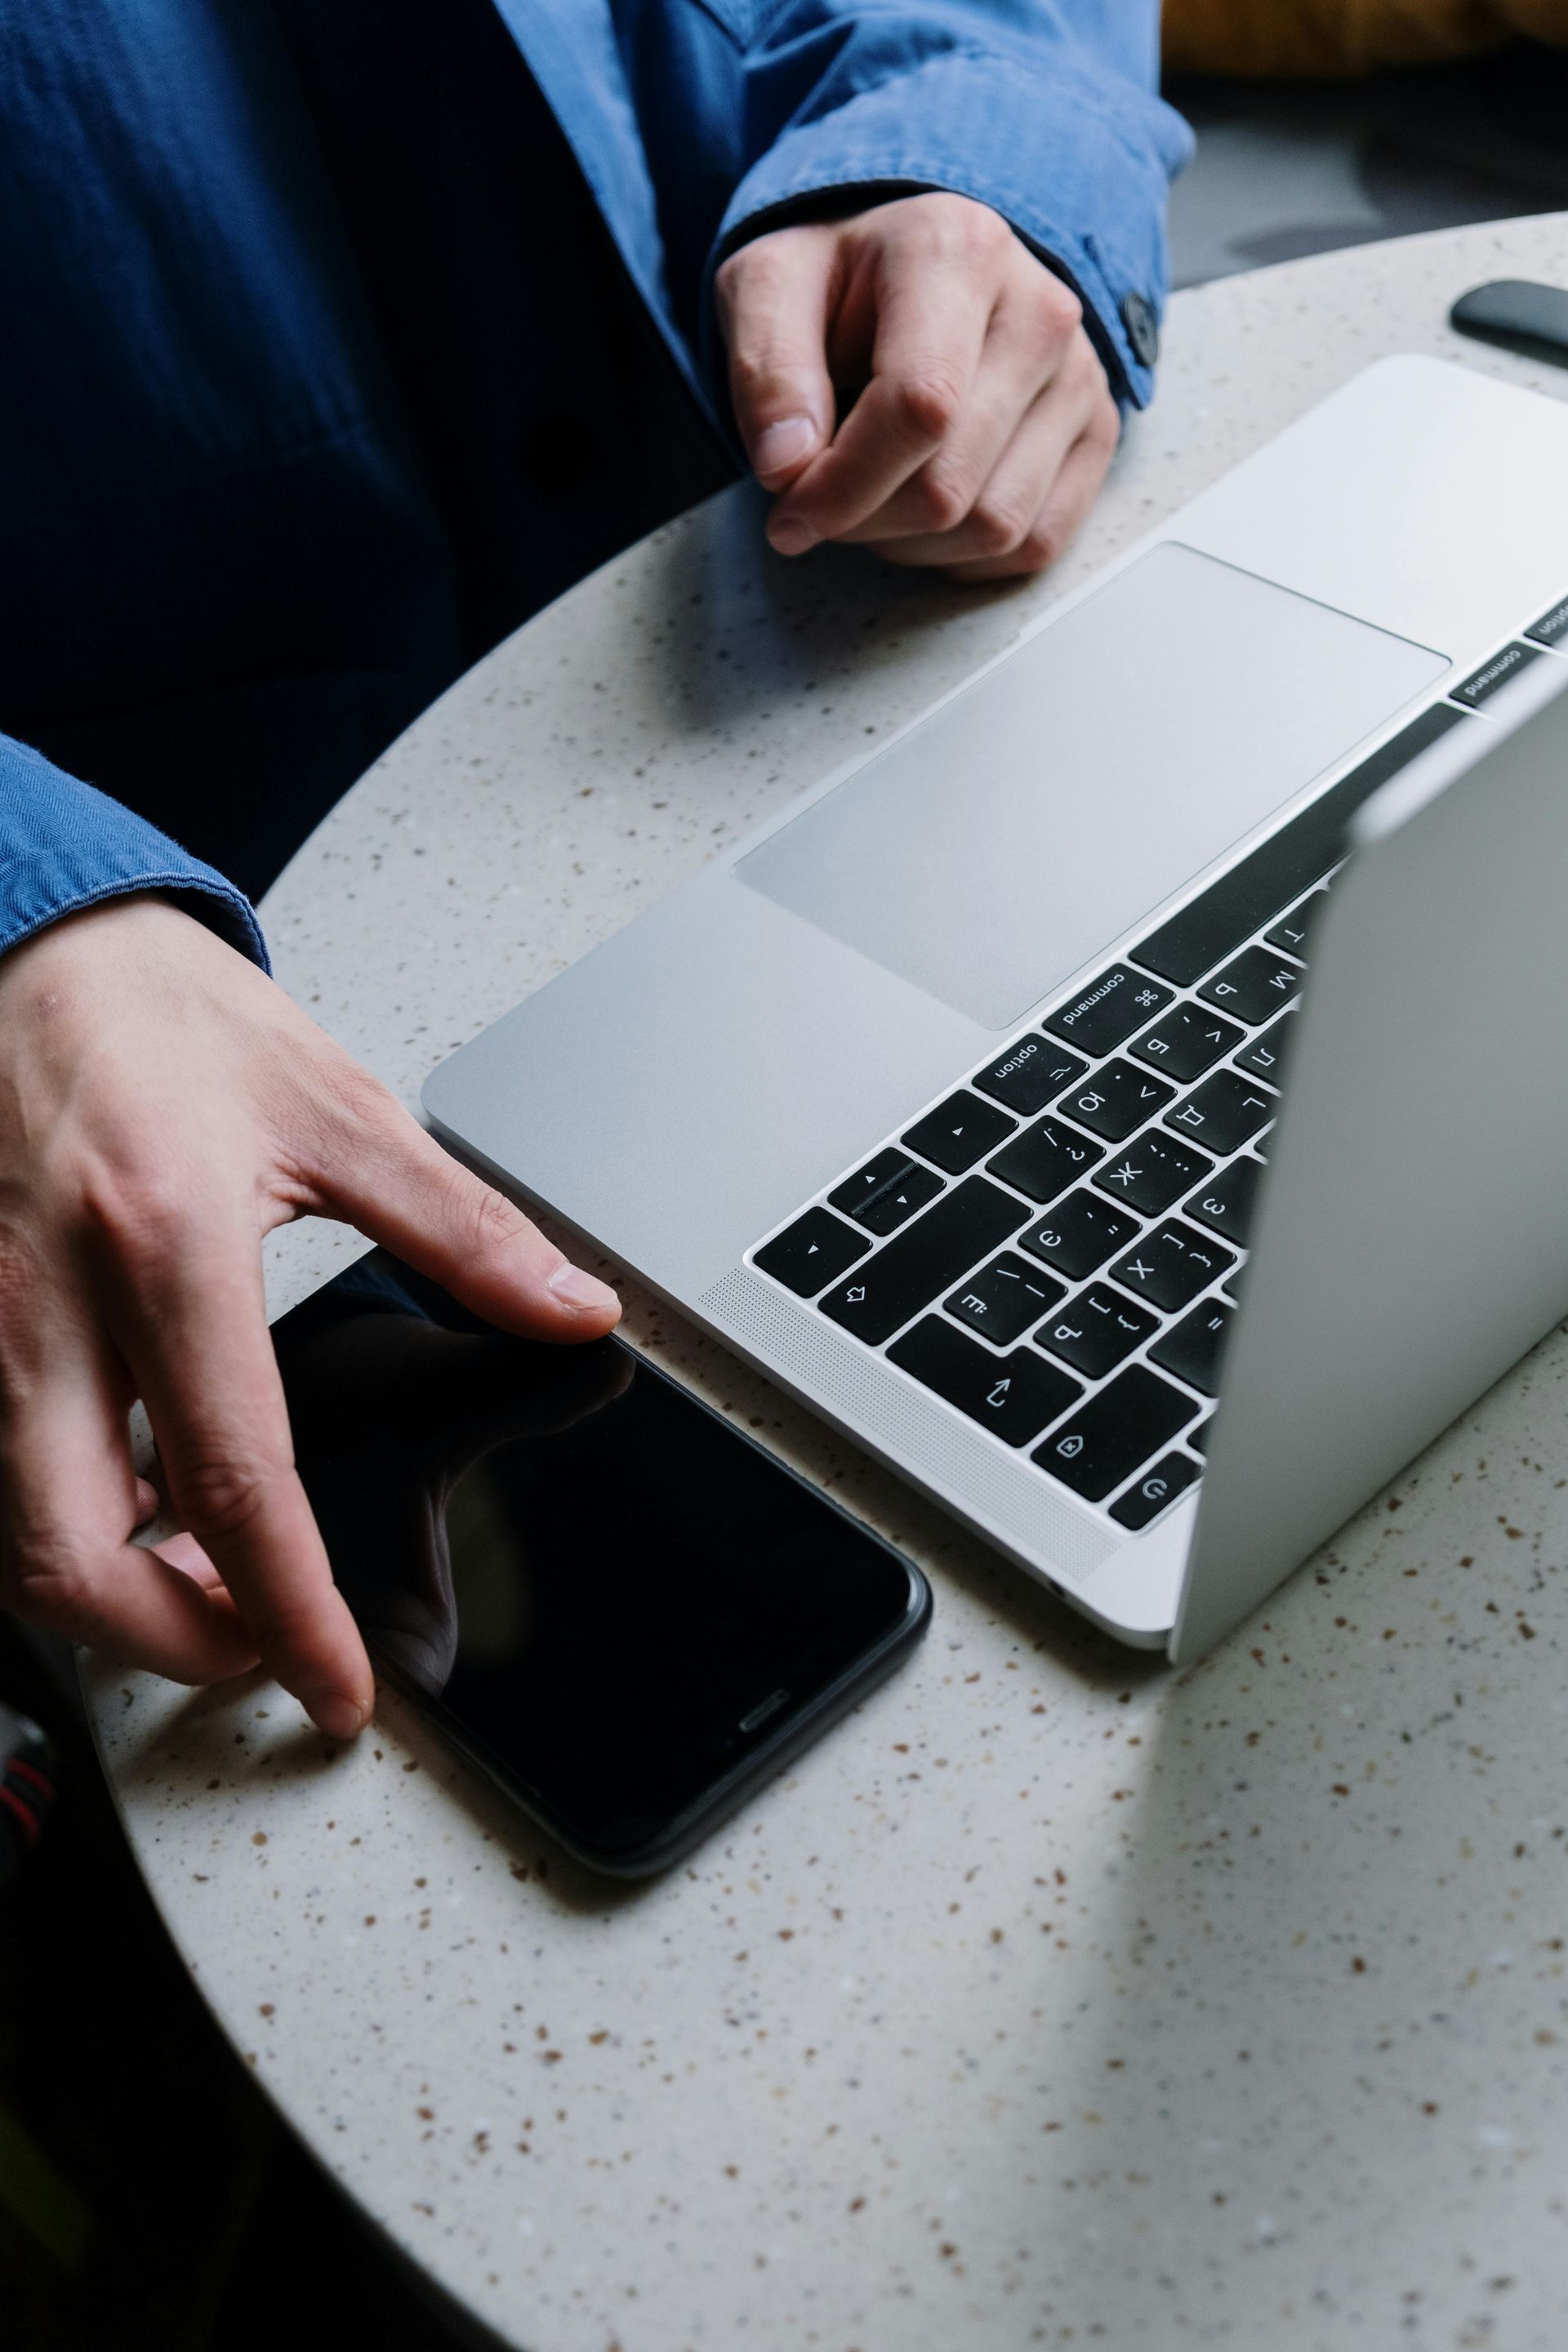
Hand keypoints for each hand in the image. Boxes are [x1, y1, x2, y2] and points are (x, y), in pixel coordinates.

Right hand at [0, 896, 620, 1736]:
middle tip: (256, 1648)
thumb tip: (572, 1311)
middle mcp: (44, 1300)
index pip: (234, 1482)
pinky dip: (57, 1518)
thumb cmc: (170, 1018)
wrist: (33, 945)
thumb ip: (462, 1231)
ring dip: (103, 1594)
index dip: (290, 1614)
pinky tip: (132, 1503)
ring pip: (6, 1530)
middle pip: (67, 1555)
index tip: (335, 1687)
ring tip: (207, 1586)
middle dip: (164, 1644)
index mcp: (167, 1244)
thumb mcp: (339, 1110)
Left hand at [716, 191, 1120, 581]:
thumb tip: (787, 468)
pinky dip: (965, 555)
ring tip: (873, 498)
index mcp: (957, 252)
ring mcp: (1078, 375)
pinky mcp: (1097, 430)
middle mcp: (1039, 310)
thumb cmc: (841, 281)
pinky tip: (925, 515)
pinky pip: (1034, 543)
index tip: (788, 513)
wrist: (917, 262)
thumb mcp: (768, 287)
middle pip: (950, 487)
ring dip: (912, 544)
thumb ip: (764, 369)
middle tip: (821, 502)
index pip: (919, 409)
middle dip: (865, 521)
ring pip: (994, 527)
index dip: (845, 486)